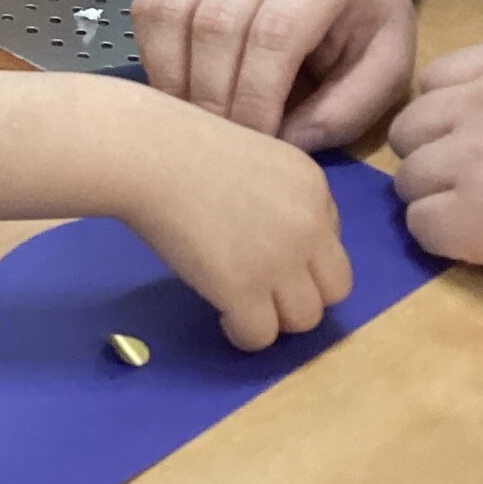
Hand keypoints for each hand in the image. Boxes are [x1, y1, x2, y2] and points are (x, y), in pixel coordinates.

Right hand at [112, 88, 353, 351]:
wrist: (147, 154)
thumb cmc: (181, 147)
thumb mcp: (253, 159)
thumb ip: (276, 197)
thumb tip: (272, 241)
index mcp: (313, 186)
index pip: (330, 241)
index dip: (298, 254)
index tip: (262, 250)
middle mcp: (310, 224)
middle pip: (334, 288)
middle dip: (300, 293)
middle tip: (261, 287)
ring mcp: (280, 259)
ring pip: (304, 319)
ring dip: (274, 317)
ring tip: (239, 302)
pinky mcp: (244, 289)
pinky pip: (261, 336)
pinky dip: (242, 333)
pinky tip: (221, 313)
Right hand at [133, 0, 416, 151]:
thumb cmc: (366, 17)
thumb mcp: (387, 66)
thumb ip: (344, 110)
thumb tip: (282, 145)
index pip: (274, 33)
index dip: (256, 97)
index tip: (257, 144)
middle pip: (215, 22)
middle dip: (212, 96)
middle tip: (221, 144)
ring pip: (171, 12)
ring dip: (173, 79)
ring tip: (194, 122)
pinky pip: (150, 7)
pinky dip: (155, 56)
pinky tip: (179, 88)